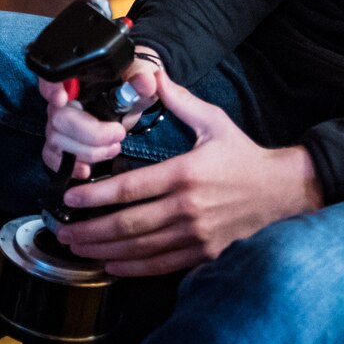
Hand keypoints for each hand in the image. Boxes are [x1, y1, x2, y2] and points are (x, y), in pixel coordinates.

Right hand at [38, 49, 166, 178]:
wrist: (130, 101)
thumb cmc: (130, 85)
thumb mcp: (141, 78)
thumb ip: (142, 78)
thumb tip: (145, 81)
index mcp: (76, 76)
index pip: (50, 77)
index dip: (51, 88)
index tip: (62, 99)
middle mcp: (61, 99)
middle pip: (58, 117)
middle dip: (90, 133)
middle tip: (118, 134)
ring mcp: (57, 122)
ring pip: (57, 140)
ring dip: (89, 151)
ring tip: (114, 148)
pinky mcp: (60, 144)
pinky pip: (52, 157)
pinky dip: (70, 166)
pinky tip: (87, 170)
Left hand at [57, 81, 324, 275]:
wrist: (281, 191)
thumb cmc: (243, 156)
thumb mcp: (213, 122)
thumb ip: (179, 101)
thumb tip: (153, 75)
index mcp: (186, 173)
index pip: (130, 188)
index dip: (95, 196)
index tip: (69, 199)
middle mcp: (188, 208)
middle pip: (127, 224)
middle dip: (89, 230)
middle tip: (62, 230)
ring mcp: (196, 235)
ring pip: (139, 248)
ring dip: (103, 250)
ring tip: (77, 248)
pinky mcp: (203, 253)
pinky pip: (161, 264)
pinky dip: (132, 267)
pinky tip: (111, 264)